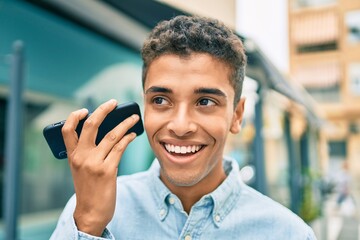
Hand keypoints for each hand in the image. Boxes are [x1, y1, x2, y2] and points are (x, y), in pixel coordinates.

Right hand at [62, 99, 138, 235]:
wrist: (91, 211)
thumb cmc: (89, 189)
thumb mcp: (81, 169)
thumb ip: (87, 152)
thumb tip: (108, 132)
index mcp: (72, 156)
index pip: (67, 130)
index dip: (74, 116)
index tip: (85, 109)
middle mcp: (81, 157)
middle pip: (90, 126)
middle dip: (103, 110)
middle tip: (114, 102)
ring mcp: (94, 163)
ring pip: (111, 135)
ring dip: (125, 124)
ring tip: (133, 118)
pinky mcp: (107, 170)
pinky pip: (120, 147)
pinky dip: (128, 138)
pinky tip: (133, 134)